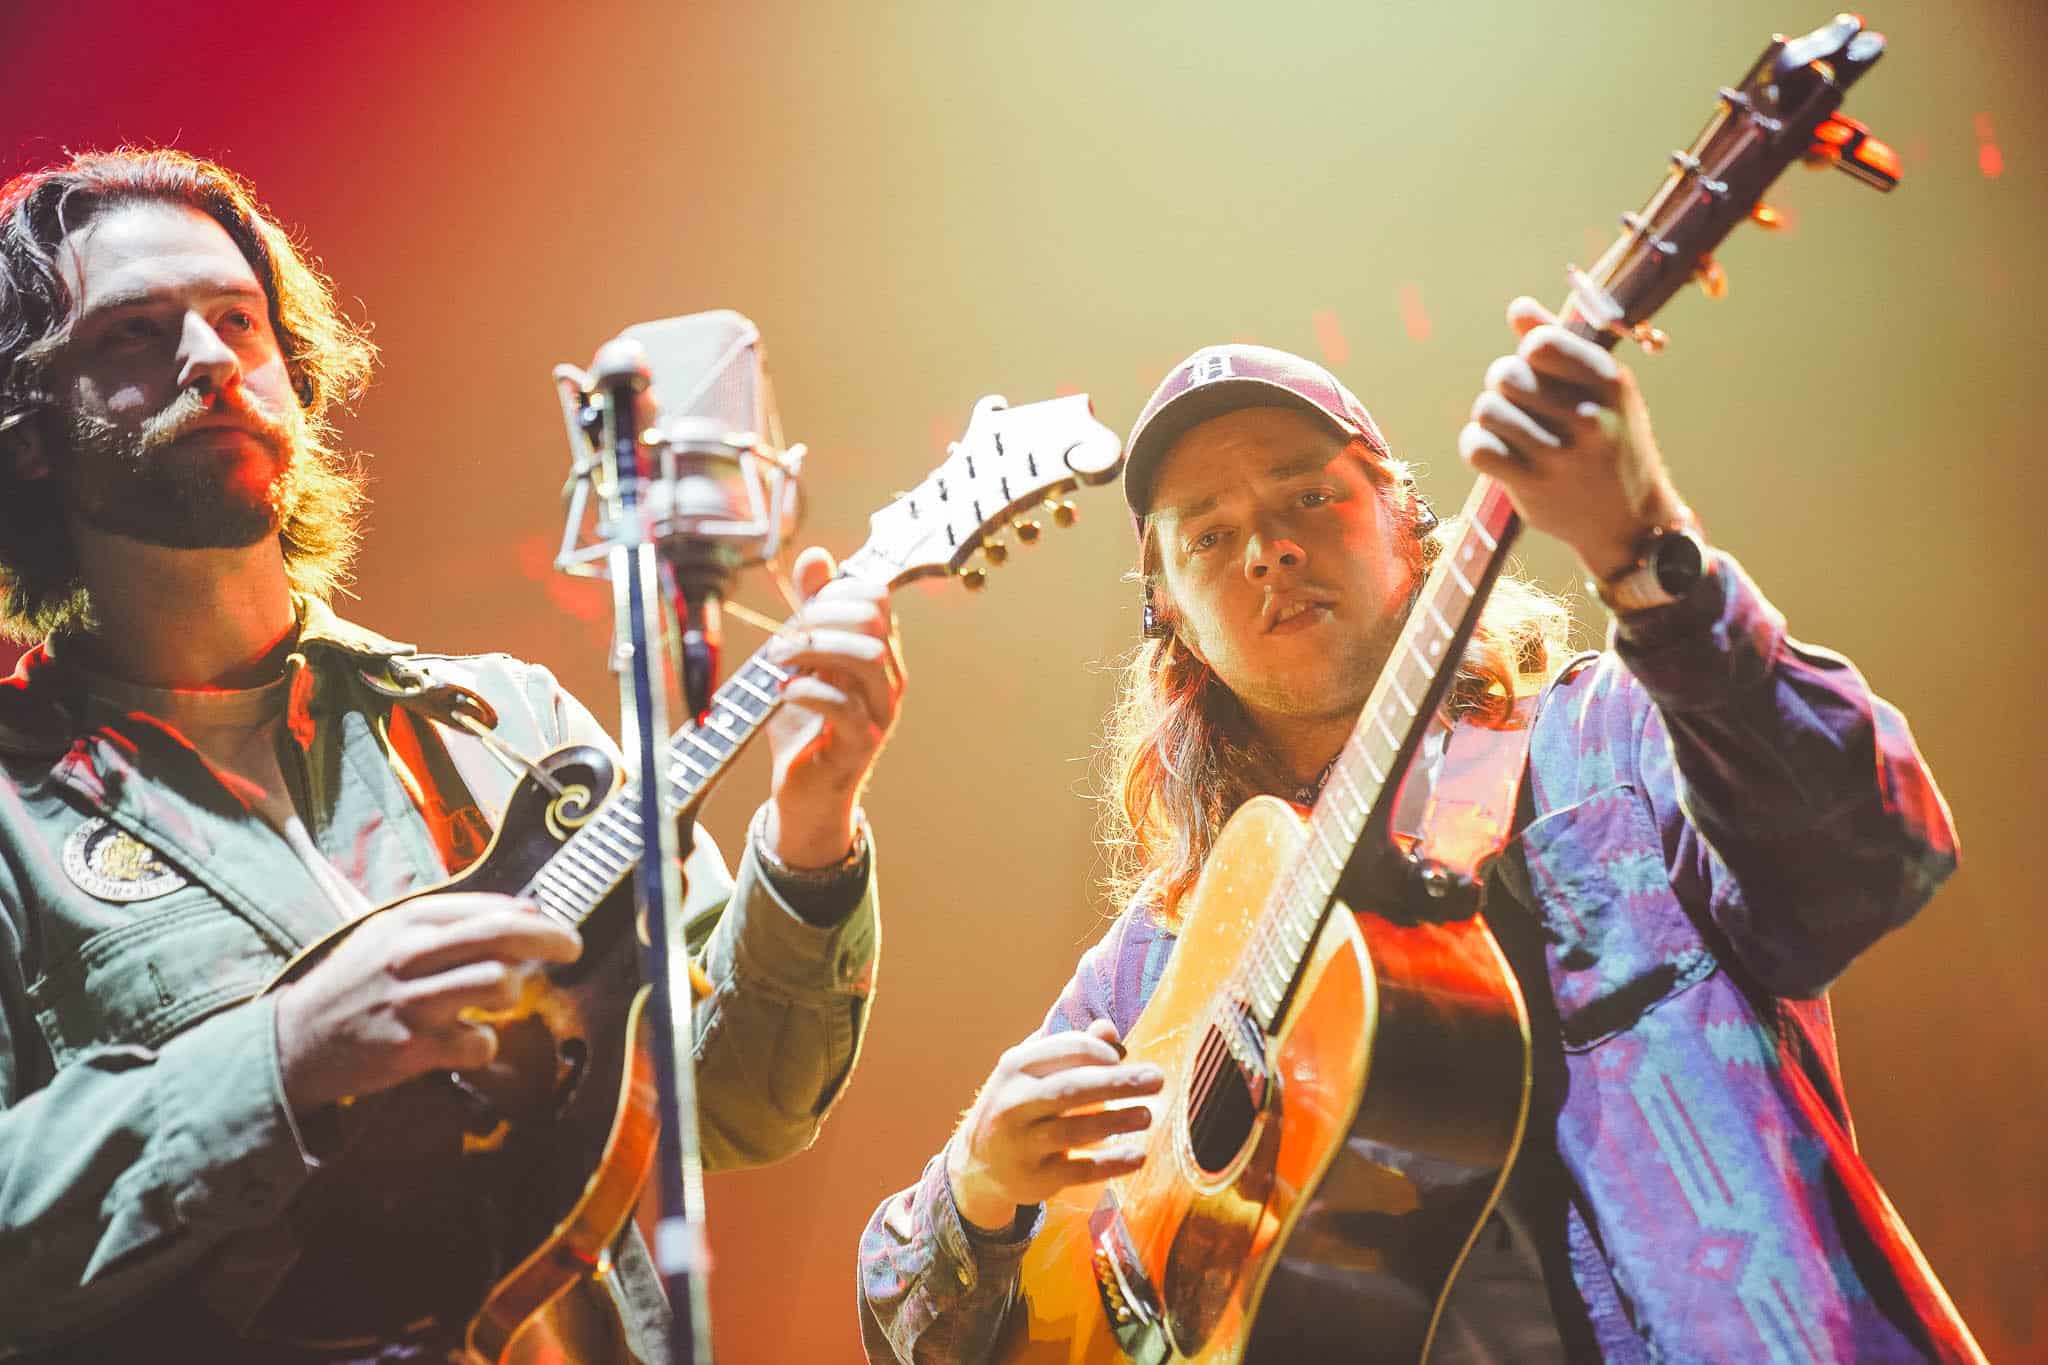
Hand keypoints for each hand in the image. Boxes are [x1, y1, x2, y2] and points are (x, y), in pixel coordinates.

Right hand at [274, 894, 581, 1112]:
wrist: (298, 1042)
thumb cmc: (359, 984)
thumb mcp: (391, 935)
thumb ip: (453, 920)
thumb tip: (526, 909)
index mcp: (408, 920)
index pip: (490, 908)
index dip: (537, 917)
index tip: (560, 928)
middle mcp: (410, 953)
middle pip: (503, 936)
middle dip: (552, 939)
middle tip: (573, 947)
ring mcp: (412, 1000)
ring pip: (498, 984)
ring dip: (510, 994)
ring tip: (495, 1000)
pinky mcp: (412, 1046)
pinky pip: (479, 1042)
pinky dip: (482, 1044)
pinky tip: (463, 1042)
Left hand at [761, 545, 904, 868]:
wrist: (804, 789)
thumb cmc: (806, 722)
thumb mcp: (804, 659)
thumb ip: (812, 610)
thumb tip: (817, 556)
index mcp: (880, 651)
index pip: (876, 597)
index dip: (834, 592)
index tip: (799, 611)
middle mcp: (889, 678)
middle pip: (872, 621)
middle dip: (821, 618)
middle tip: (784, 637)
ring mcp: (880, 712)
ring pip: (866, 657)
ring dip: (815, 650)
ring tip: (780, 661)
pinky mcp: (860, 744)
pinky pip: (844, 707)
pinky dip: (808, 692)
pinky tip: (785, 693)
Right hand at [946, 1020, 1164, 1230]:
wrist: (978, 1162)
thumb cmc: (1021, 1105)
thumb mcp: (1035, 1073)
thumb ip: (1073, 1050)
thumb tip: (1110, 1030)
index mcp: (1015, 1068)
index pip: (1066, 1050)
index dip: (1100, 1052)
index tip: (1120, 1059)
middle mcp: (1013, 1103)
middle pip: (1070, 1088)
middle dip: (1117, 1083)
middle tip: (1157, 1079)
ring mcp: (1021, 1143)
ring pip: (1072, 1130)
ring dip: (1115, 1121)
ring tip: (1147, 1115)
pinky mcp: (1034, 1178)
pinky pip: (1077, 1170)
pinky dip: (1109, 1164)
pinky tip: (1137, 1156)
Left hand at [1458, 297, 1687, 579]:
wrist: (1629, 520)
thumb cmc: (1610, 441)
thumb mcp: (1601, 390)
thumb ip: (1558, 344)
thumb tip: (1518, 308)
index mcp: (1609, 381)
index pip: (1538, 344)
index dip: (1528, 354)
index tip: (1541, 371)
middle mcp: (1588, 416)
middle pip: (1505, 374)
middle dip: (1504, 385)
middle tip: (1521, 404)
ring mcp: (1560, 455)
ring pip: (1487, 409)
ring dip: (1492, 418)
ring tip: (1513, 430)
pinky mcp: (1532, 486)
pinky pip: (1476, 448)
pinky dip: (1477, 446)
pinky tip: (1495, 451)